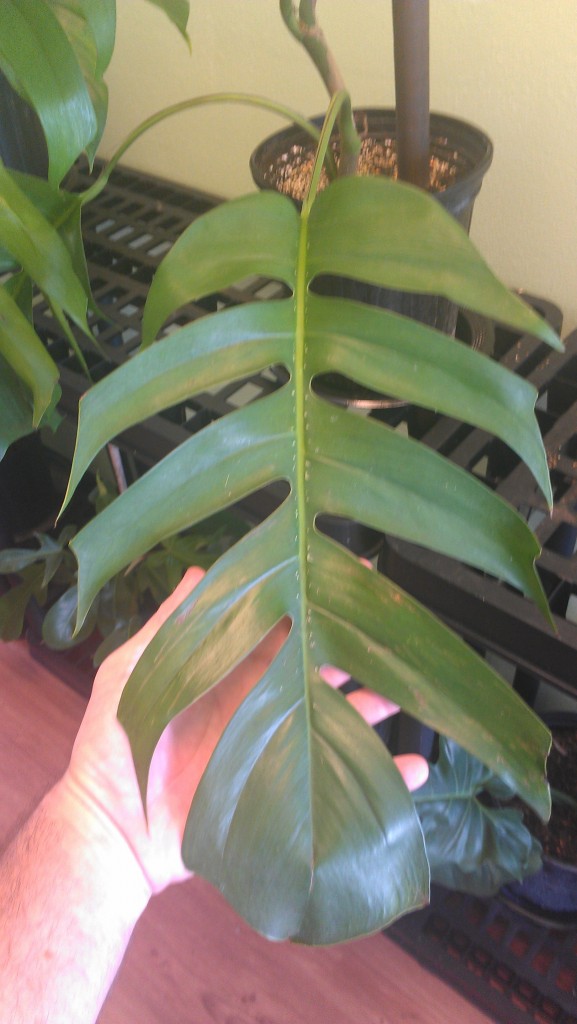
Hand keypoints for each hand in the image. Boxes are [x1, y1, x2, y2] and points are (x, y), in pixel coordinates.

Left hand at [64, 568, 427, 894]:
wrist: (114, 832)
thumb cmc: (113, 747)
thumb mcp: (132, 673)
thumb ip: (169, 625)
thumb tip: (201, 570)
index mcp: (231, 669)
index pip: (284, 624)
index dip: (316, 599)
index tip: (354, 574)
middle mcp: (262, 702)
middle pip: (322, 668)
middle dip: (360, 650)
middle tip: (400, 632)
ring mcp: (278, 748)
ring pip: (341, 719)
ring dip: (378, 705)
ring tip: (411, 694)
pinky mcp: (286, 794)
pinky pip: (342, 783)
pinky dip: (384, 778)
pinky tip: (414, 770)